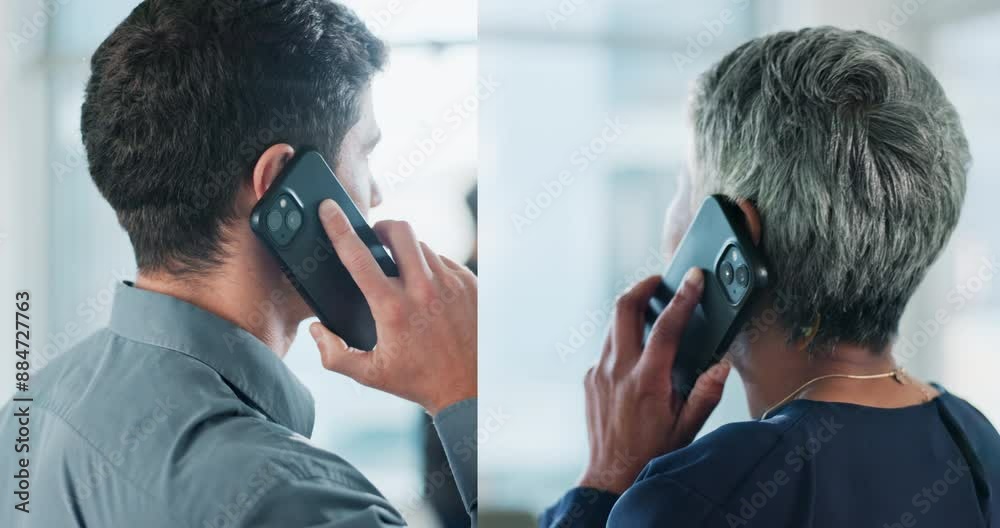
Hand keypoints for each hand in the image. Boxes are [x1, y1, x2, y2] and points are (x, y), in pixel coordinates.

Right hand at [309, 199, 476, 414]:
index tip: (330, 209)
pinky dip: (430, 268)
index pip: (359, 256)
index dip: (339, 228)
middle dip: (382, 227)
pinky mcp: (470, 283)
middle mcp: (423, 290)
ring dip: (407, 252)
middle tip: (375, 237)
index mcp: (392, 308)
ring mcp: (450, 283)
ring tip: (402, 274)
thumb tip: (317, 329)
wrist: (469, 388)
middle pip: (399, 231)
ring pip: (422, 246)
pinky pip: (444, 260)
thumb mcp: (369, 374)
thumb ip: (333, 354)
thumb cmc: (417, 381)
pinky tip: (427, 289)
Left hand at [579, 268, 729, 493]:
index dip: (682, 297)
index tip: (693, 278)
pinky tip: (638, 351)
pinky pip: (607, 348)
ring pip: (612, 325)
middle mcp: (618, 371)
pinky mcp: (590, 379)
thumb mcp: (688, 427)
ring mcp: (599, 373)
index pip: (666, 328)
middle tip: (660, 281)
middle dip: (642, 286)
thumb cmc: (652, 453)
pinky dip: (623, 340)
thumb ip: (706, 393)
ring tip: (651, 309)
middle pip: (623, 309)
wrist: (611, 475)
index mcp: (647, 381)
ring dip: (631, 311)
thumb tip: (720, 363)